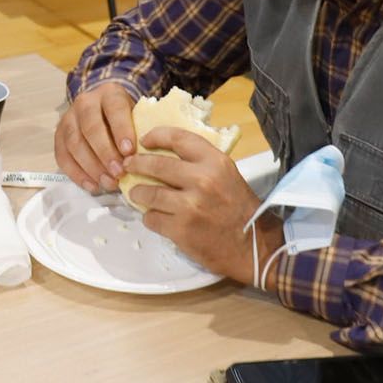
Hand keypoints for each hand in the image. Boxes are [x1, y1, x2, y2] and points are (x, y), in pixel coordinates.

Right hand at [54, 82, 138, 193]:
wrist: (103, 111)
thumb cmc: (126, 119)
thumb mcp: (136, 115)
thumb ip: (140, 131)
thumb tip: (146, 159)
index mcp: (109, 93)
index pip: (114, 109)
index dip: (121, 130)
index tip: (129, 152)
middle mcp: (85, 102)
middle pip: (91, 128)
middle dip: (105, 153)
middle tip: (119, 173)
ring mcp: (68, 119)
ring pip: (75, 144)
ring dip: (92, 167)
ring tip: (109, 183)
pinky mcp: (58, 136)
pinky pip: (63, 157)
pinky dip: (77, 174)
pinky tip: (93, 186)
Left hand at [125, 127, 262, 281]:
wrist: (253, 247)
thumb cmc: (239, 209)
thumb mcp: (226, 175)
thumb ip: (200, 163)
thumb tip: (165, 153)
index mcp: (215, 162)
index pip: (178, 138)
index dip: (156, 136)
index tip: (144, 140)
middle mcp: (202, 180)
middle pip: (155, 164)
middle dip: (137, 164)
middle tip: (129, 166)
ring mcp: (190, 206)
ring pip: (148, 193)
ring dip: (138, 193)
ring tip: (137, 193)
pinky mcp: (180, 230)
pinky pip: (151, 218)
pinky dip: (149, 217)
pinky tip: (154, 217)